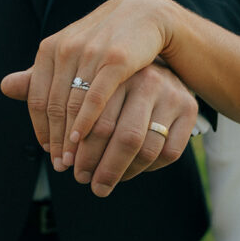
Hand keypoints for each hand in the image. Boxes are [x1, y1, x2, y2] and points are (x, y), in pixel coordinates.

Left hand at [1, 0, 182, 194]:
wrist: (142, 15)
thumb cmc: (102, 41)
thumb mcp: (68, 52)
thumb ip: (40, 72)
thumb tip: (4, 87)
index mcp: (51, 48)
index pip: (38, 97)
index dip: (41, 127)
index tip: (48, 151)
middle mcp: (66, 49)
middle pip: (54, 106)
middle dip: (56, 140)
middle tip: (60, 166)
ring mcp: (90, 53)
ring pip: (72, 105)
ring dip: (70, 138)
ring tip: (74, 162)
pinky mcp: (116, 59)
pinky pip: (95, 96)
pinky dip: (86, 121)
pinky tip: (83, 139)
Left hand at [63, 64, 196, 196]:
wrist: (164, 58)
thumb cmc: (118, 79)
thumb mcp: (97, 81)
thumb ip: (77, 106)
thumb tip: (48, 132)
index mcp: (120, 74)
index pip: (98, 122)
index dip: (81, 151)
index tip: (67, 166)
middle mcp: (149, 81)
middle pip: (125, 137)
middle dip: (102, 167)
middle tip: (84, 180)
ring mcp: (172, 95)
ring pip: (147, 149)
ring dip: (122, 173)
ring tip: (103, 182)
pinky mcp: (190, 109)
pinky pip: (169, 152)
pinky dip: (147, 169)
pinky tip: (130, 170)